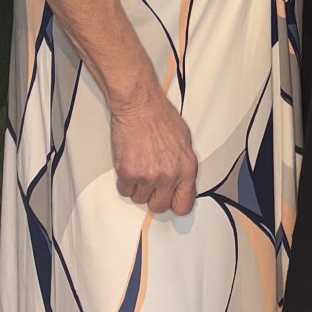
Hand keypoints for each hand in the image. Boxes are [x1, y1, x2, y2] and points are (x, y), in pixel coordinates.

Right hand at [109, 79, 197, 216]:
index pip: (184, 205)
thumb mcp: (184, 141)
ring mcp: (148, 176)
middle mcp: (169, 176)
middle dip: (153, 196)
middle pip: (159, 206)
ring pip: (139, 199)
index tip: (169, 200)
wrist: (139, 104)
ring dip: (137, 186)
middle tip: (149, 181)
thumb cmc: (160, 116)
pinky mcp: (129, 173)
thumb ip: (183, 165)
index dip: (174, 204)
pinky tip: (129, 164)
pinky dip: (125, 180)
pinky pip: (124, 190)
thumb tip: (180, 182)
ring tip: (139, 165)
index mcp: (187, 168)